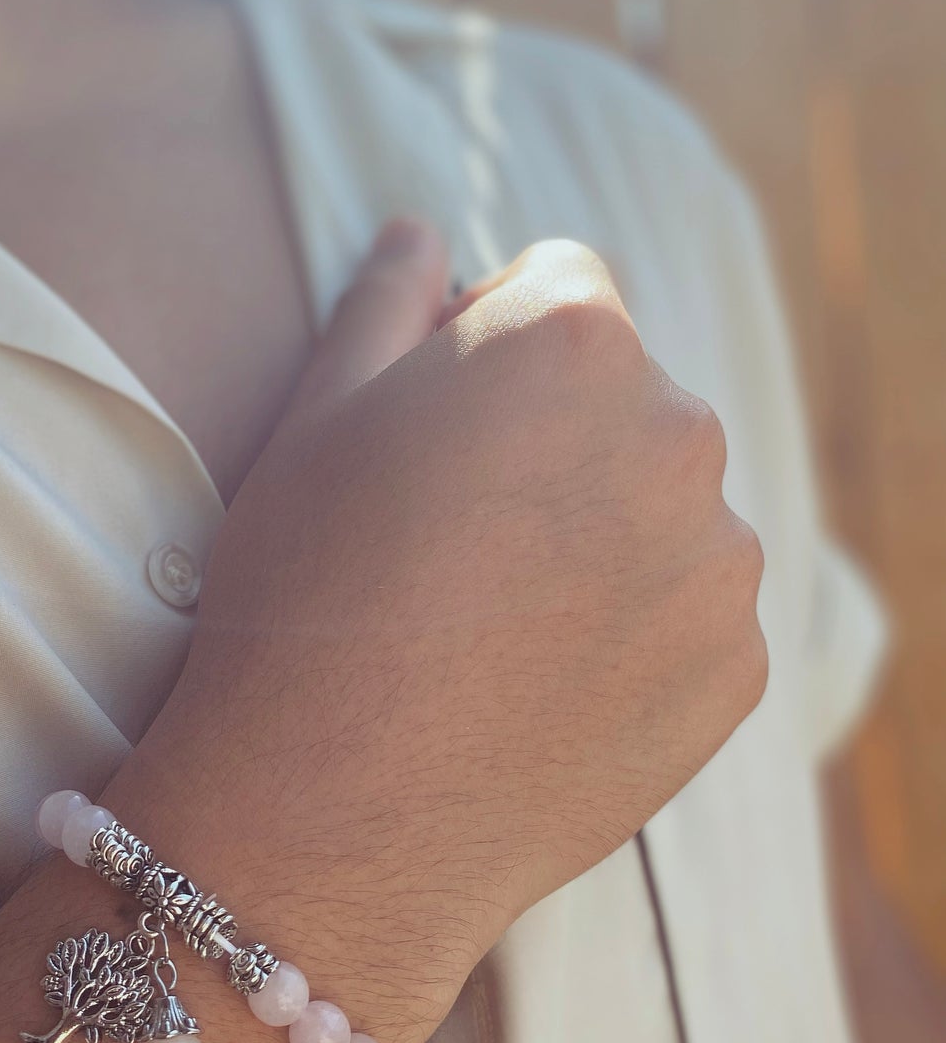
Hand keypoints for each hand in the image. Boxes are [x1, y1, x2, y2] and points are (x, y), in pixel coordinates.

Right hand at [171, 221, 766, 1012]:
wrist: (336, 808)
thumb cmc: (305, 590)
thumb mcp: (313, 416)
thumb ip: (385, 302)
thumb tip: (419, 234)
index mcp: (573, 342)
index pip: (559, 283)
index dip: (485, 341)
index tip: (431, 423)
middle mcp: (678, 432)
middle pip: (624, 397)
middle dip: (555, 434)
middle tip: (450, 532)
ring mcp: (720, 560)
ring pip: (661, 507)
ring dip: (601, 534)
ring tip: (489, 618)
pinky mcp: (738, 669)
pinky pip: (689, 616)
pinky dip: (633, 634)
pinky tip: (535, 682)